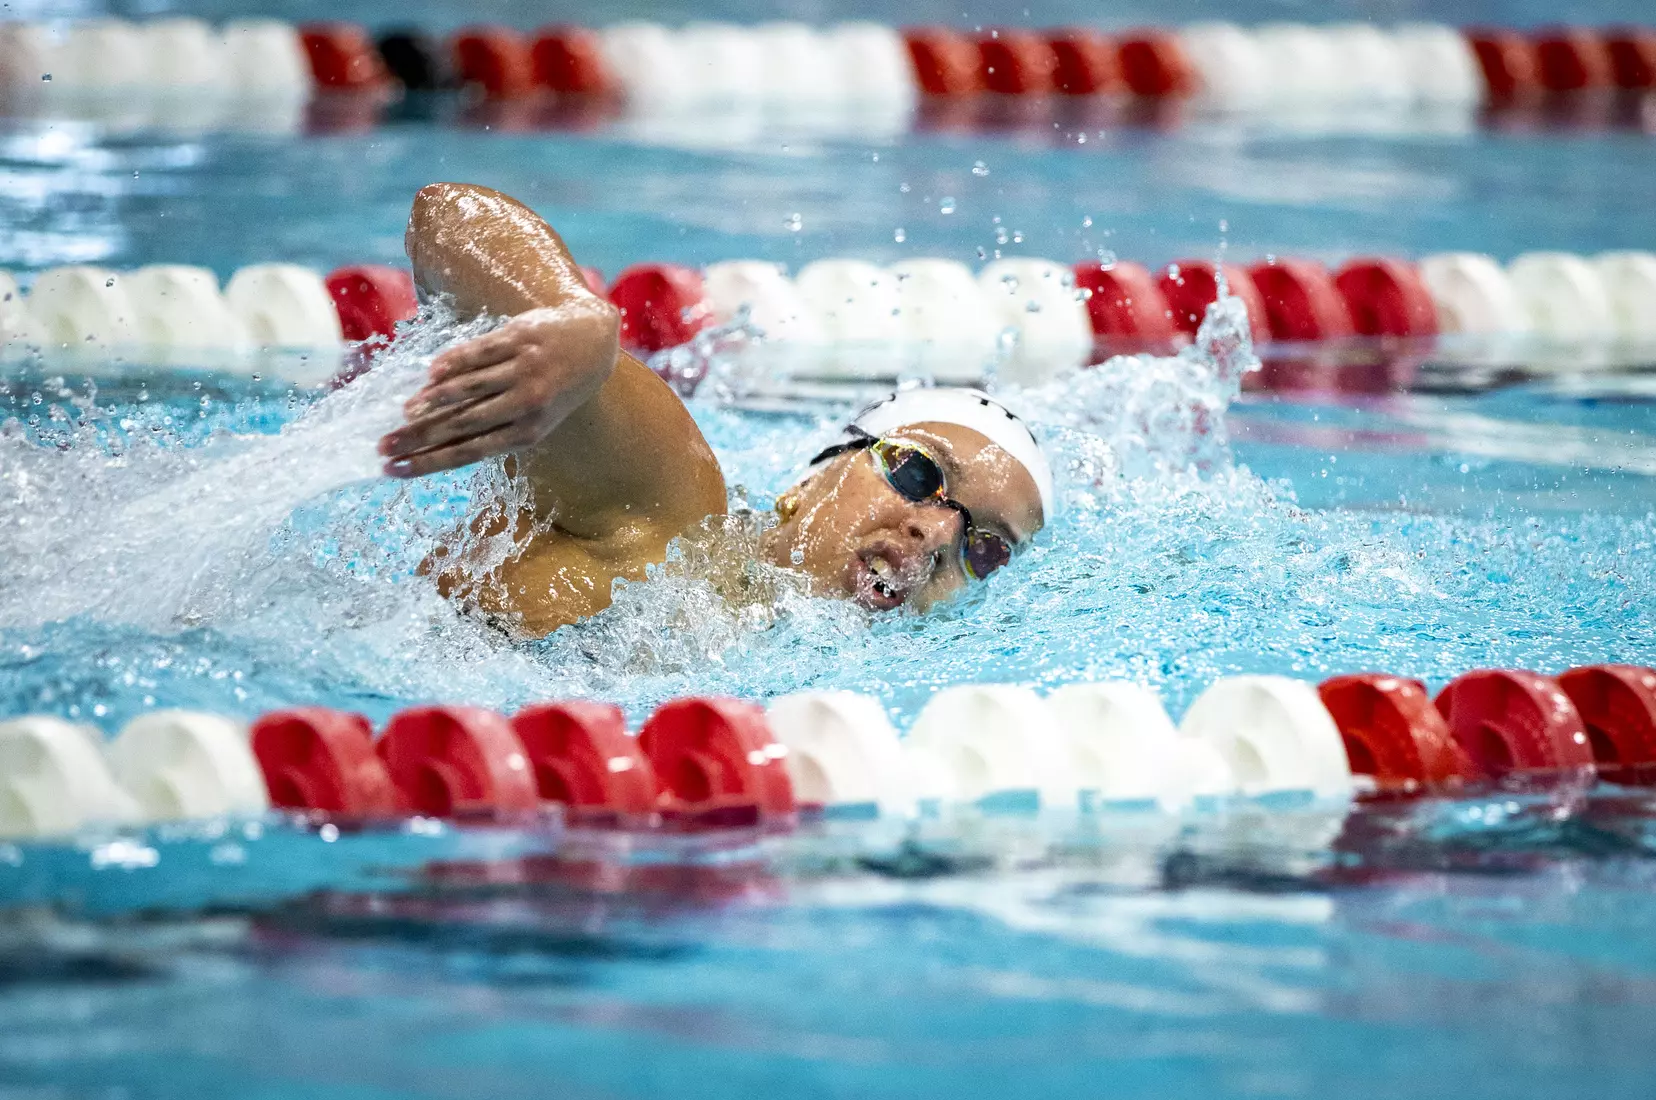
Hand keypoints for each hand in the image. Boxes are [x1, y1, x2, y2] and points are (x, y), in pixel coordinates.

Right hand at [378, 298, 618, 477]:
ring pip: (467, 388)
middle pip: (461, 425)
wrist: (593, 340)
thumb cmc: (557, 386)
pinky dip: (451, 364)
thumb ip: (495, 428)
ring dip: (431, 401)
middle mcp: (526, 403)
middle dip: (418, 438)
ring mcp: (523, 370)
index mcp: (528, 432)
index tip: (395, 470)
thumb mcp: (536, 416)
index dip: (428, 462)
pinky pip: (477, 353)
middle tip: (383, 446)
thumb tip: (440, 442)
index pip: (468, 452)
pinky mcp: (518, 338)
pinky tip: (429, 375)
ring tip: (404, 413)